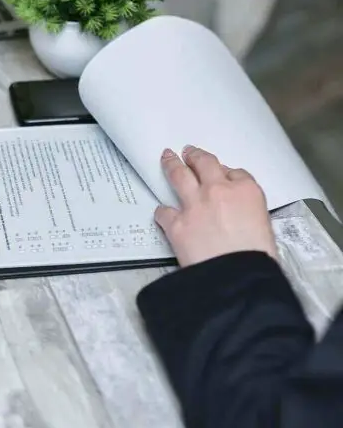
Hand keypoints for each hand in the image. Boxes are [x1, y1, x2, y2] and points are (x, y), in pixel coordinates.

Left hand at [154, 145, 275, 266]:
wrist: (236, 275)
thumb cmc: (256, 256)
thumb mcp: (264, 225)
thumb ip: (247, 209)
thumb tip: (235, 209)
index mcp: (246, 191)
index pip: (235, 173)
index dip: (225, 173)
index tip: (220, 173)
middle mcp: (218, 191)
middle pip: (203, 164)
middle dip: (194, 156)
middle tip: (188, 151)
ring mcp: (194, 205)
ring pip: (179, 176)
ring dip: (171, 164)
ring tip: (167, 158)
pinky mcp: (175, 223)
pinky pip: (163, 211)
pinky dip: (162, 212)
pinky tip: (162, 213)